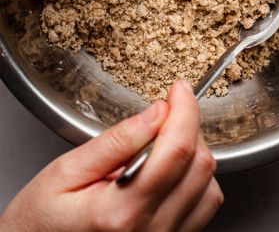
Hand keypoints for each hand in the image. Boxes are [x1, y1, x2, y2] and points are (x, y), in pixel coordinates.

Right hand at [0, 81, 223, 231]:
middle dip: (189, 129)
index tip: (179, 90)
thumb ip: (116, 141)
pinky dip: (196, 181)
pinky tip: (168, 173)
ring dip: (195, 156)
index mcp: (121, 212)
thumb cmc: (39, 222)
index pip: (176, 150)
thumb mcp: (65, 172)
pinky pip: (204, 206)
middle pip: (200, 165)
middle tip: (165, 115)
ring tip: (160, 149)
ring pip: (210, 186)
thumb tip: (158, 112)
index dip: (185, 110)